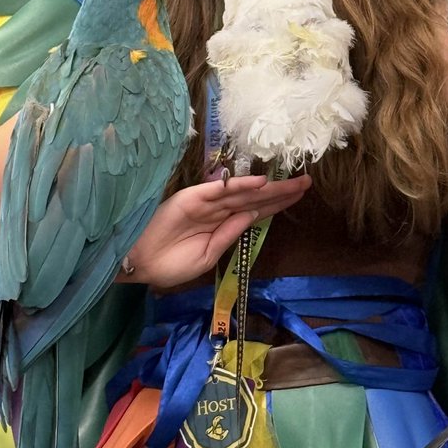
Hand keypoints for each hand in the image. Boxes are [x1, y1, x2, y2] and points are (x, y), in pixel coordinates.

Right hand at [123, 173, 310, 290]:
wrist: (139, 264)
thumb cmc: (169, 264)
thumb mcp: (206, 257)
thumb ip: (229, 236)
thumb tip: (252, 216)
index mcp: (222, 224)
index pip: (257, 211)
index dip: (278, 203)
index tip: (299, 195)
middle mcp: (219, 209)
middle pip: (256, 199)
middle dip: (282, 192)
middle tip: (307, 182)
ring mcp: (207, 202)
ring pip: (245, 192)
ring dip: (270, 187)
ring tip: (295, 182)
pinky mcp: (193, 198)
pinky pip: (221, 190)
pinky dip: (240, 186)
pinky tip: (261, 183)